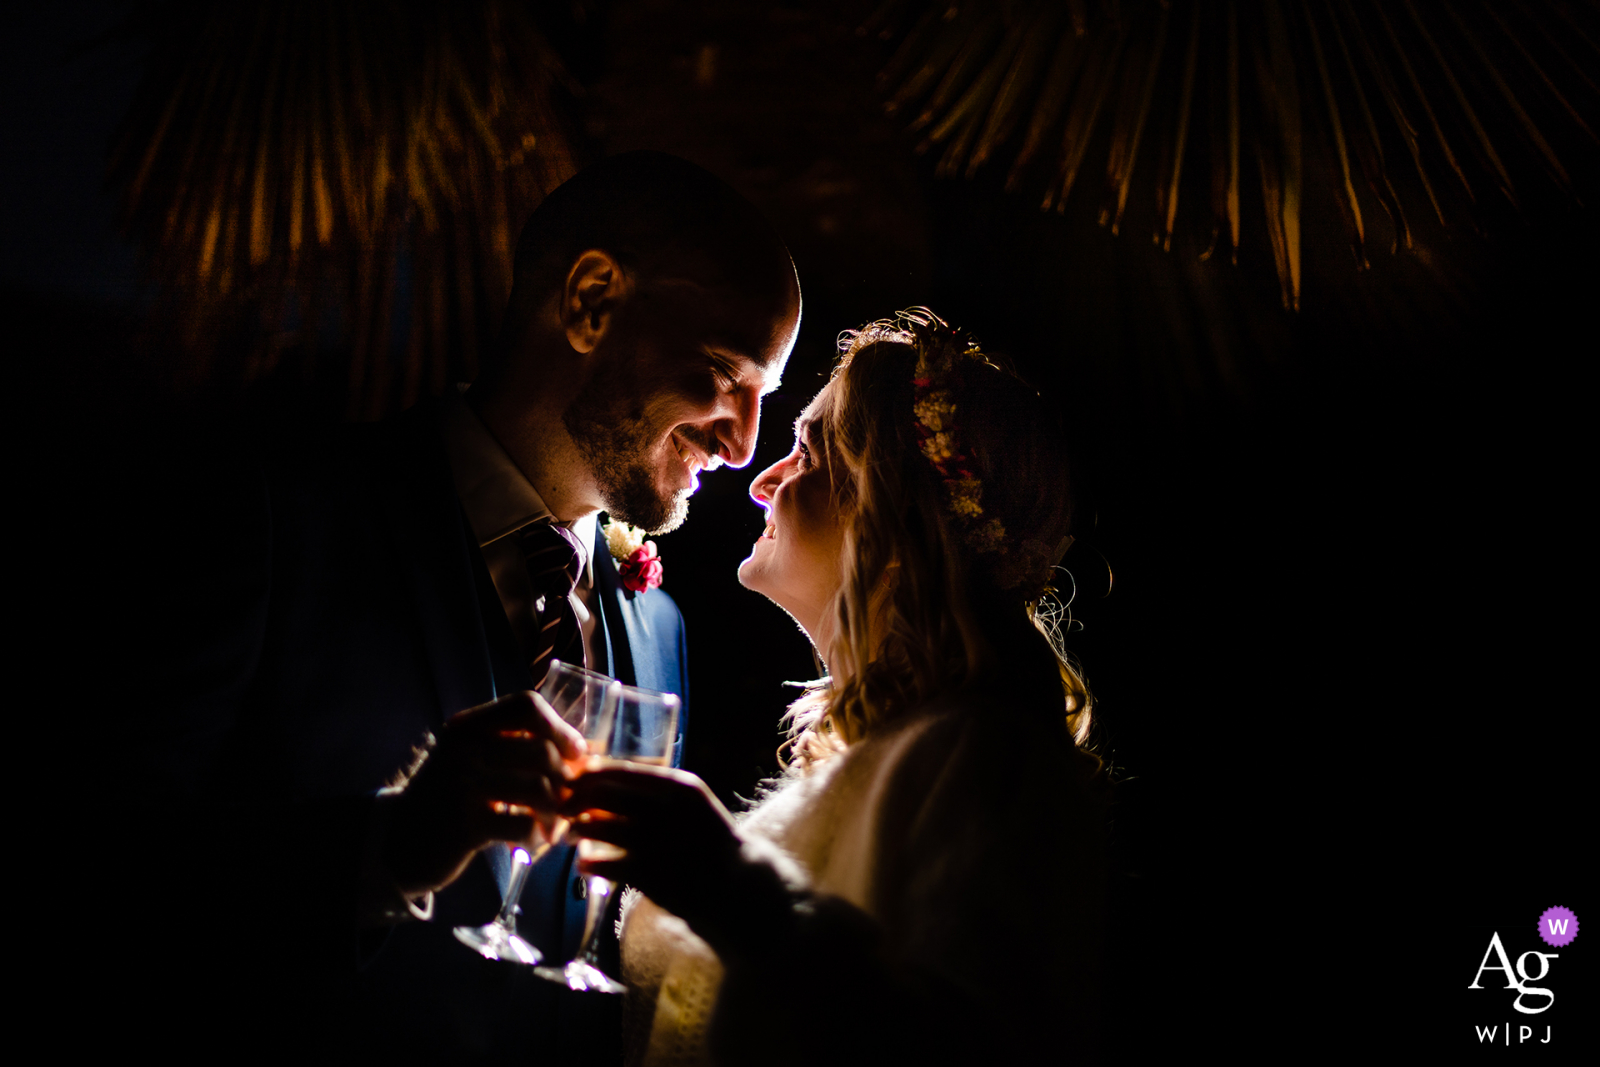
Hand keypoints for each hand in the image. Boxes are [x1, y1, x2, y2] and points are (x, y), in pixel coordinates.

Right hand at [381, 691, 585, 896]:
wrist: (400, 843)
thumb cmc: (448, 800)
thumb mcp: (469, 760)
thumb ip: (512, 746)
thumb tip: (581, 749)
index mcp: (468, 728)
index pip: (526, 705)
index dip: (560, 727)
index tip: (575, 754)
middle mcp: (463, 750)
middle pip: (541, 751)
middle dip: (565, 780)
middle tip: (567, 802)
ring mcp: (462, 786)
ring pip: (539, 788)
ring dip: (555, 812)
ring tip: (553, 826)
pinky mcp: (465, 825)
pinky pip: (523, 825)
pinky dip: (538, 836)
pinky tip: (534, 842)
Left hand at [561, 765, 744, 923]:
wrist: (734, 884)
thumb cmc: (703, 838)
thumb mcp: (688, 802)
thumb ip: (651, 789)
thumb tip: (597, 777)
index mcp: (678, 787)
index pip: (619, 770)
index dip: (587, 775)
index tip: (571, 780)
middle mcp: (666, 810)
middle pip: (600, 795)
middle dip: (571, 801)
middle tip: (560, 809)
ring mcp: (656, 844)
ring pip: (595, 828)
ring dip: (575, 830)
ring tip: (570, 836)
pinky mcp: (648, 875)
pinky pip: (602, 864)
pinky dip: (586, 863)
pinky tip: (584, 865)